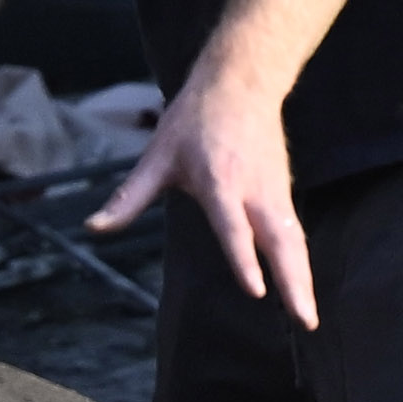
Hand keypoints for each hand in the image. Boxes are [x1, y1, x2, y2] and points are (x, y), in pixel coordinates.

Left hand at [87, 61, 314, 325]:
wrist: (242, 80)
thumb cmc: (195, 118)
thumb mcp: (158, 154)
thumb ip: (130, 196)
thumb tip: (93, 226)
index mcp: (220, 179)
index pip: (234, 226)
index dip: (244, 259)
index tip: (256, 291)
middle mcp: (253, 188)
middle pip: (280, 240)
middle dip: (293, 281)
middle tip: (305, 321)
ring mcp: (273, 189)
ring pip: (293, 239)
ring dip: (303, 278)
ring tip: (309, 319)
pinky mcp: (281, 190)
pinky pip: (293, 231)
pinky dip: (300, 261)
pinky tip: (302, 288)